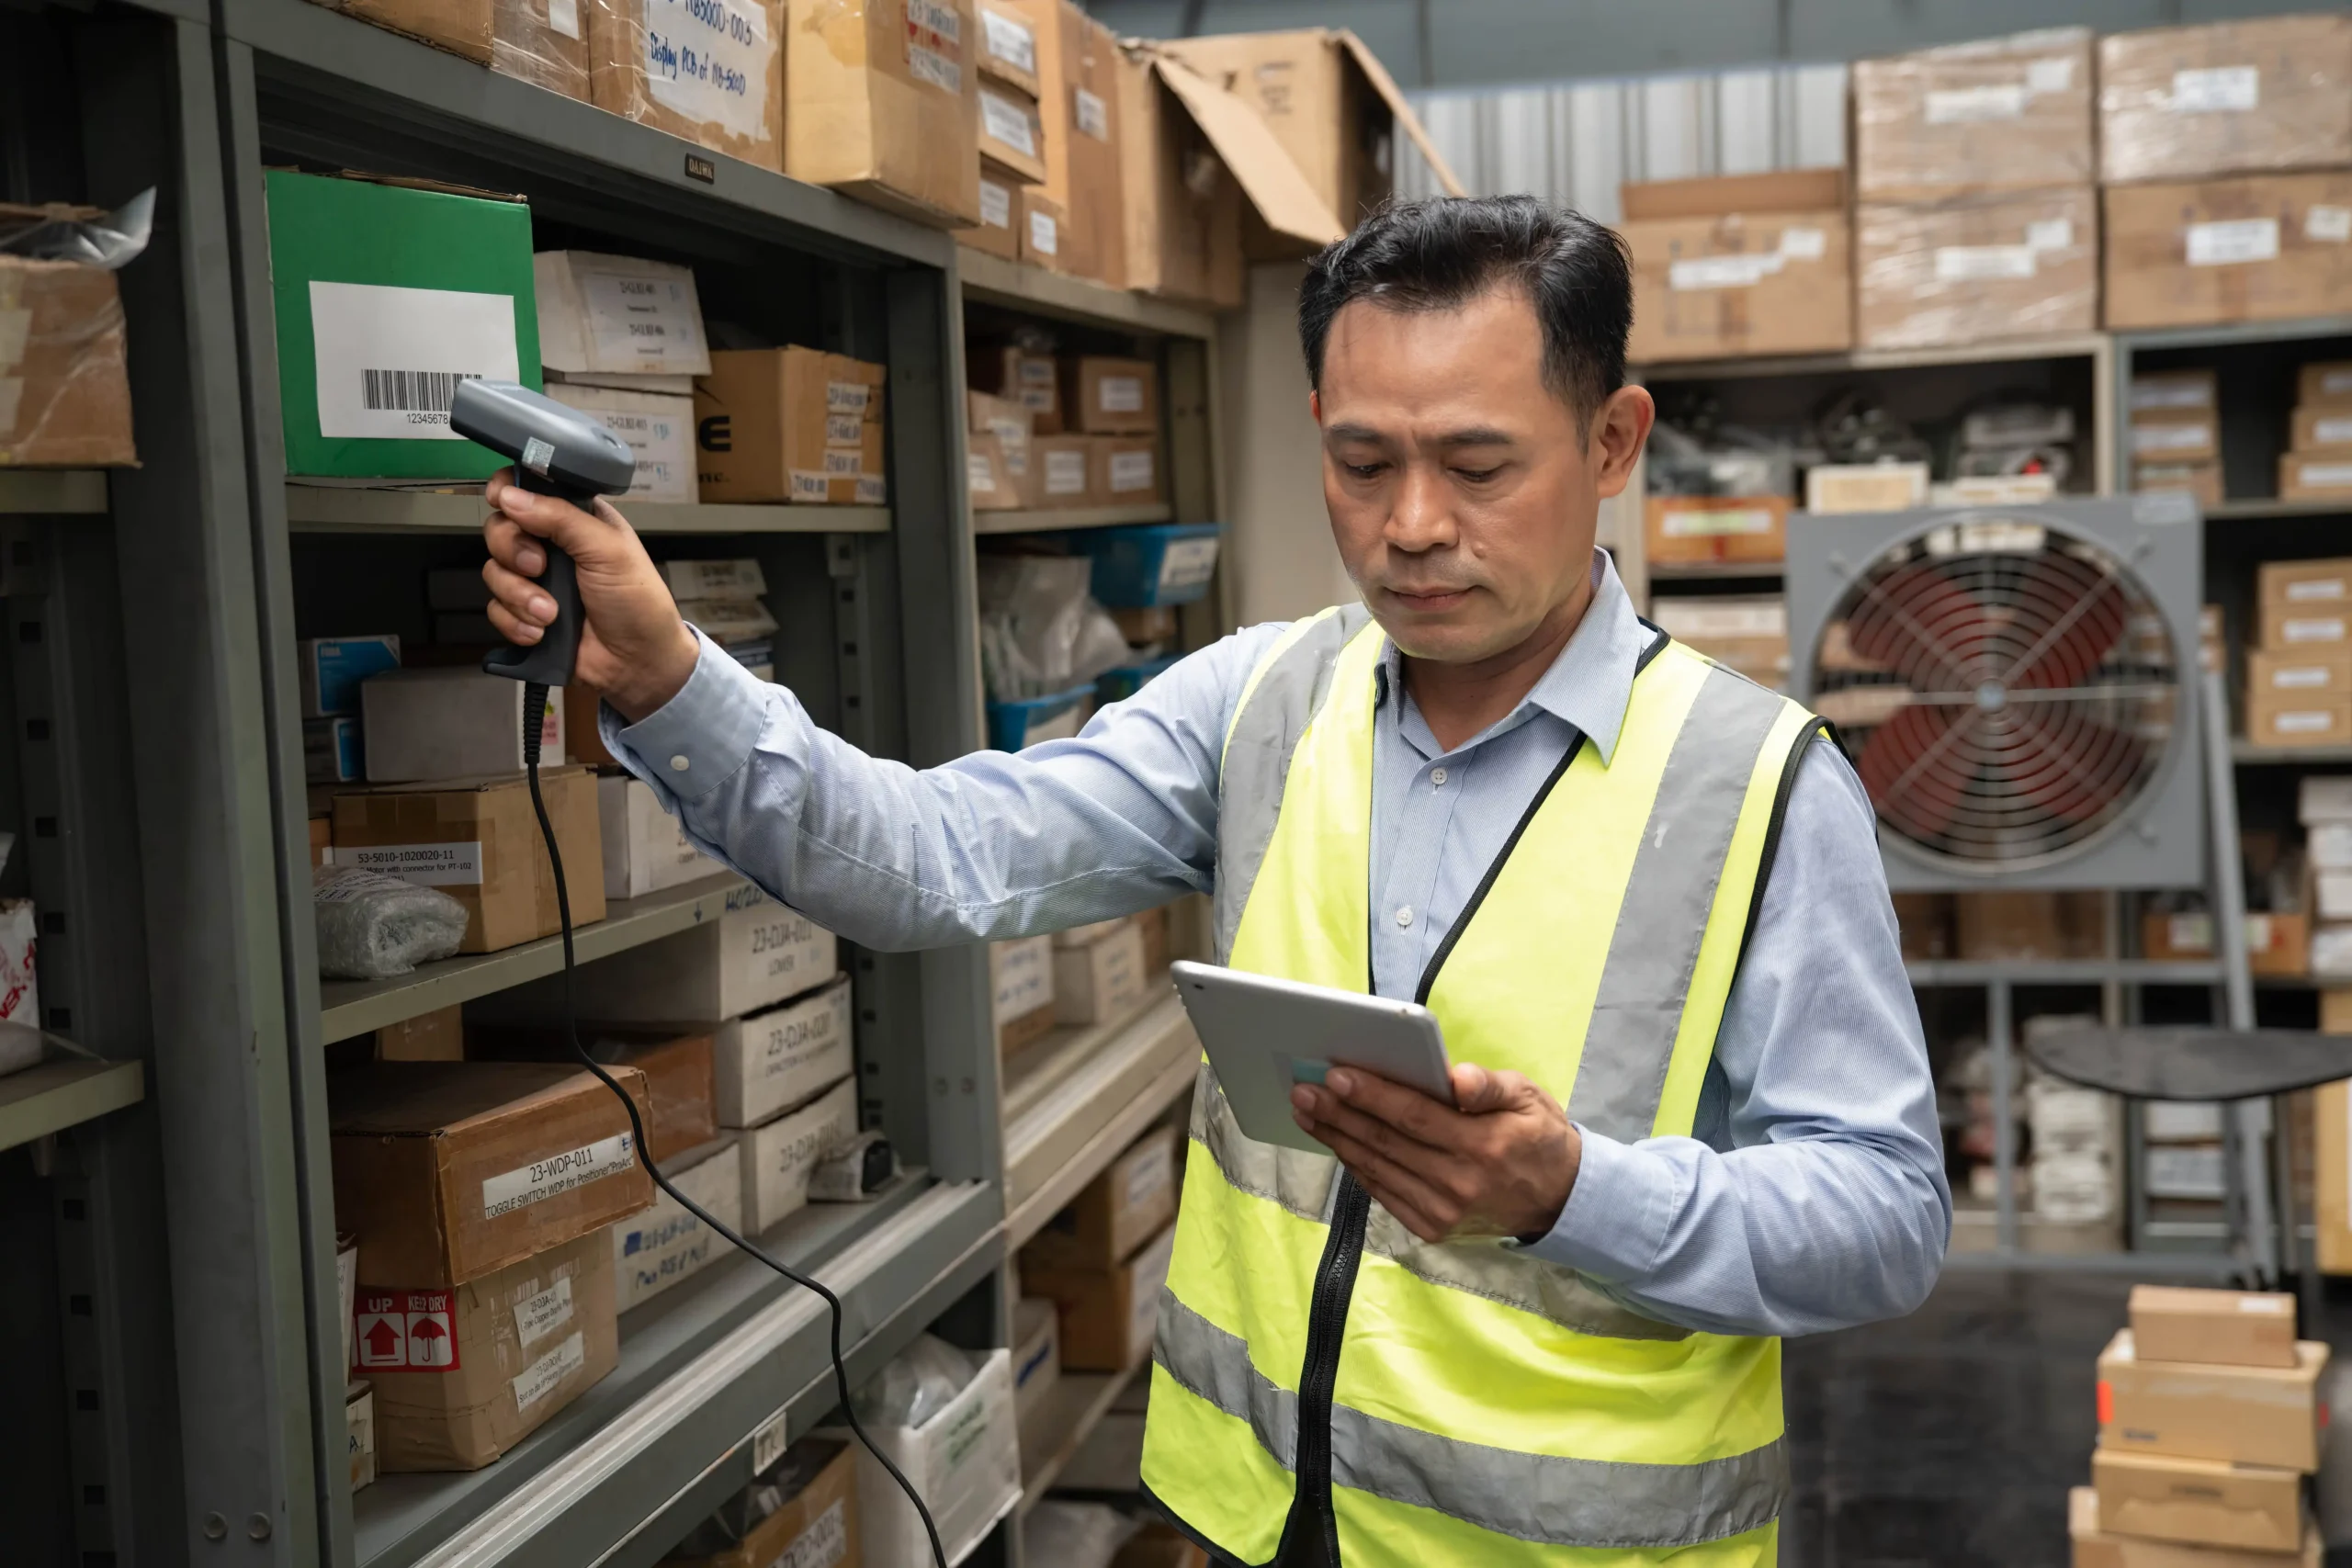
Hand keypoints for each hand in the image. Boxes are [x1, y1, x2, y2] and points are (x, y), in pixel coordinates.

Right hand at [480, 469, 699, 719]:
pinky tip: (542, 632)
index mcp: (575, 519)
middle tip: (539, 567)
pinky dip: (517, 622)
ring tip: (550, 613)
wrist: (637, 663)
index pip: (529, 490)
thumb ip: (561, 518)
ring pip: (494, 571)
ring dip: (519, 595)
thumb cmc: (638, 602)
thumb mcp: (608, 550)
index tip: (502, 499)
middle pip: (500, 529)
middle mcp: (552, 545)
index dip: (509, 490)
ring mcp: (537, 581)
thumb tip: (511, 495)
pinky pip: (496, 609)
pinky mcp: (525, 614)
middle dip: (512, 550)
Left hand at [1289, 1062, 1579, 1242]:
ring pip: (1376, 1168)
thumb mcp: (1528, 1098)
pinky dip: (1355, 1165)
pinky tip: (1336, 1141)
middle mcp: (1459, 1183)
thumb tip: (1455, 1078)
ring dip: (1336, 1138)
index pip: (1414, 1117)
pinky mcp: (1431, 1228)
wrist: (1559, 1202)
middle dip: (1338, 1113)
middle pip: (1385, 1142)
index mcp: (1483, 1146)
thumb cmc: (1537, 1137)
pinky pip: (1382, 1192)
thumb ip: (1490, 1085)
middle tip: (1303, 1090)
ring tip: (1307, 1111)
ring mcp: (1442, 1211)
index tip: (1335, 1075)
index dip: (1372, 1095)